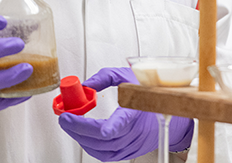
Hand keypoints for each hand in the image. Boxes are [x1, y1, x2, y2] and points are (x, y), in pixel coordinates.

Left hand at [58, 67, 193, 160]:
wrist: (167, 110)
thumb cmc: (146, 92)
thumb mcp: (126, 76)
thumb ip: (104, 77)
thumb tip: (84, 86)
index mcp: (135, 110)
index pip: (117, 124)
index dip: (96, 127)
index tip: (76, 119)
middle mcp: (134, 131)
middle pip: (103, 139)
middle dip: (78, 129)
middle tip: (64, 119)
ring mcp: (132, 144)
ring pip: (102, 150)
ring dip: (82, 139)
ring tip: (71, 126)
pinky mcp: (129, 152)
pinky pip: (107, 156)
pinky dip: (91, 148)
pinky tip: (83, 137)